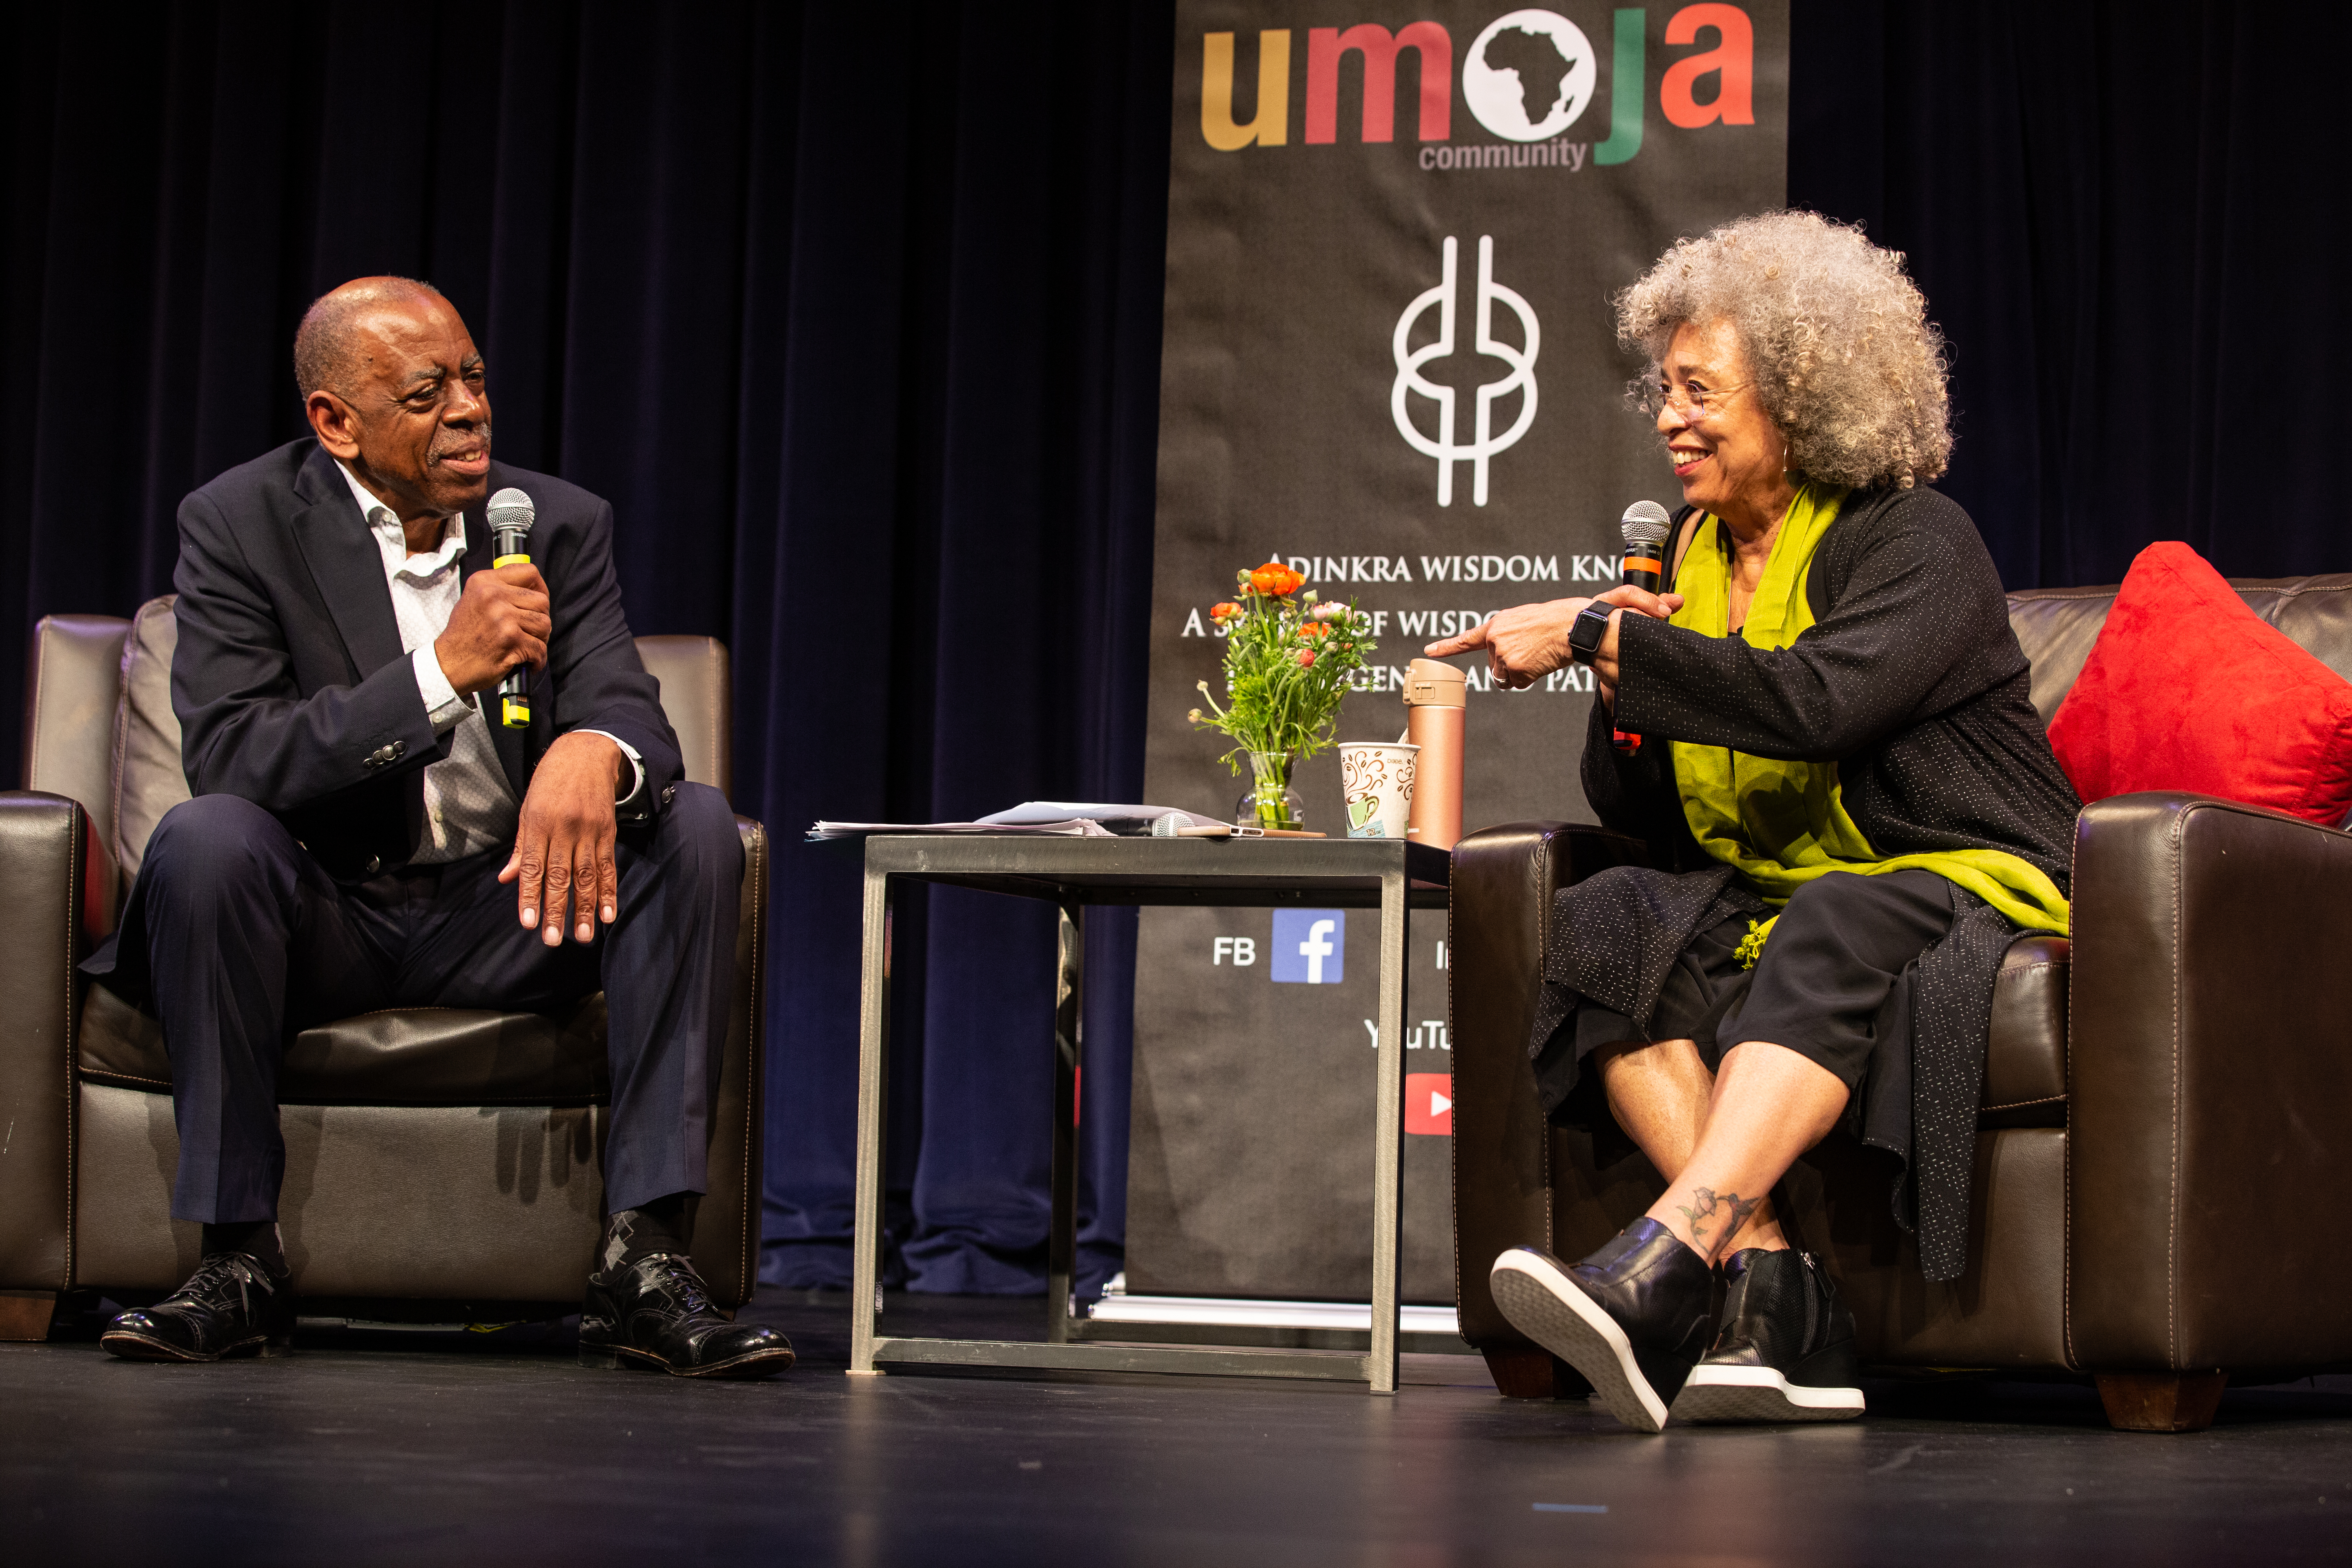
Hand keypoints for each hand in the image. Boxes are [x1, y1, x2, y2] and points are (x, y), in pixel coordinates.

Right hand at [434, 562, 550, 696]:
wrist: (449, 663)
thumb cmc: (464, 635)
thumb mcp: (474, 599)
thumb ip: (500, 589)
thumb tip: (532, 589)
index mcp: (485, 581)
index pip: (529, 572)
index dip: (540, 588)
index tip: (538, 602)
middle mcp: (493, 595)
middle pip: (542, 601)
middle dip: (540, 618)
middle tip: (530, 631)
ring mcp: (503, 617)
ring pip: (544, 624)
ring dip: (540, 639)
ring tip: (526, 646)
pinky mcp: (510, 639)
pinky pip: (540, 648)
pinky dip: (538, 659)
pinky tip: (528, 662)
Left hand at [499, 731, 625, 945]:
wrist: (587, 753)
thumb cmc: (551, 781)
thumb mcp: (528, 807)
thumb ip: (521, 846)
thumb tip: (508, 878)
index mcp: (539, 823)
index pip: (533, 867)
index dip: (530, 896)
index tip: (529, 923)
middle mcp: (565, 829)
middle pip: (560, 876)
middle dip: (556, 910)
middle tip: (552, 939)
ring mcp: (589, 831)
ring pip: (586, 876)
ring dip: (586, 908)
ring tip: (583, 935)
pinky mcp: (608, 832)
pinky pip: (608, 866)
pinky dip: (609, 891)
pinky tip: (609, 913)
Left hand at [1422, 585, 1681, 689]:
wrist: (1587, 627)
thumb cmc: (1588, 618)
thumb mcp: (1582, 613)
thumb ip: (1619, 605)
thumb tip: (1676, 605)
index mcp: (1507, 620)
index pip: (1472, 636)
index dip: (1448, 646)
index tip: (1426, 654)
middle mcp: (1496, 630)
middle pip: (1499, 665)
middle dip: (1518, 666)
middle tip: (1541, 653)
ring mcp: (1498, 647)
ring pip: (1506, 677)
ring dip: (1526, 672)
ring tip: (1546, 656)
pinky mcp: (1505, 661)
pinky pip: (1512, 684)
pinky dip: (1525, 679)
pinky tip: (1540, 664)